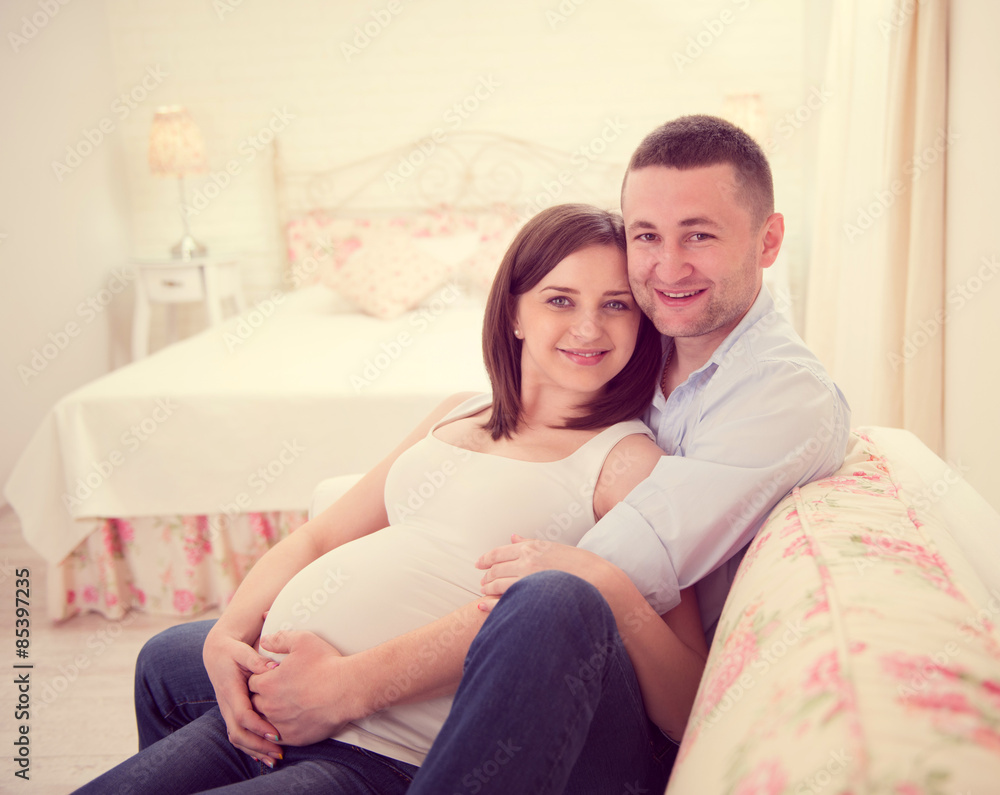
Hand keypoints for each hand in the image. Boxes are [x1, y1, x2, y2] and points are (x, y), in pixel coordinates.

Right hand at [202, 629, 282, 764]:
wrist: (216, 654)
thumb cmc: (232, 651)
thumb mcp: (242, 651)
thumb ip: (256, 660)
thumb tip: (274, 667)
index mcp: (230, 691)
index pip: (242, 715)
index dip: (258, 727)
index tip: (276, 734)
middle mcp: (226, 705)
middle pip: (238, 733)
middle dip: (258, 746)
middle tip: (278, 752)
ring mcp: (227, 711)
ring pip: (237, 738)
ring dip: (255, 750)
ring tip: (275, 758)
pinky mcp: (232, 714)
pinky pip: (238, 735)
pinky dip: (251, 747)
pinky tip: (265, 755)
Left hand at [250, 630, 364, 745]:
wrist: (347, 690)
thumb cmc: (326, 665)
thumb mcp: (302, 641)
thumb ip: (280, 639)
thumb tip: (265, 640)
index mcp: (268, 683)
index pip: (252, 682)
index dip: (261, 678)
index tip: (270, 677)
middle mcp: (270, 705)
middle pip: (255, 702)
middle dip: (262, 696)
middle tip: (276, 691)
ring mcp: (280, 723)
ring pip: (263, 721)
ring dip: (269, 714)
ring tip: (282, 707)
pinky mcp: (293, 737)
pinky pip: (277, 738)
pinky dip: (279, 730)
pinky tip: (288, 722)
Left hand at [476, 534, 607, 602]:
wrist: (599, 582)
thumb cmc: (580, 564)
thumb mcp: (554, 547)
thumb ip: (529, 543)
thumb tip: (512, 537)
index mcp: (531, 547)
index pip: (499, 552)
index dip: (486, 559)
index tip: (479, 564)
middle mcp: (526, 561)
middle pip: (495, 569)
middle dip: (486, 575)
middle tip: (482, 581)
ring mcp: (527, 580)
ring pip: (497, 584)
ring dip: (487, 588)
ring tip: (484, 592)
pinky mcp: (530, 598)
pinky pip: (504, 601)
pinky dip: (490, 604)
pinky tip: (482, 606)